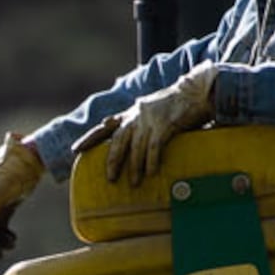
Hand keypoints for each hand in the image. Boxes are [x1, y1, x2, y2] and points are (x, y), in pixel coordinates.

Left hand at [92, 64, 219, 190]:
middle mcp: (137, 113)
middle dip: (113, 160)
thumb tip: (134, 146)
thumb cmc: (178, 105)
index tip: (76, 150)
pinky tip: (152, 173)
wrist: (199, 90)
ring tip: (133, 183)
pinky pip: (155, 145)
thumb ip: (141, 125)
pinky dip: (152, 160)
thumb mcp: (153, 111)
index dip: (90, 138)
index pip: (106, 126)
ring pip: (136, 146)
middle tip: (110, 178)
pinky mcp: (166, 122)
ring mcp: (151, 118)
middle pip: (118, 139)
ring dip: (134, 166)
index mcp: (132, 112)